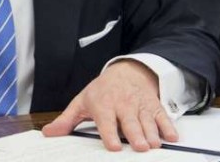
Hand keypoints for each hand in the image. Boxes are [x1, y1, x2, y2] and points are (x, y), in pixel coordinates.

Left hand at [42, 60, 176, 151]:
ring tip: (153, 145)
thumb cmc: (101, 91)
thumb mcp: (81, 102)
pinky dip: (168, 127)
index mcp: (103, 106)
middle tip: (140, 147)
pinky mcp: (154, 108)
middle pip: (131, 124)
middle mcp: (123, 106)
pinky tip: (171, 137)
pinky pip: (163, 118)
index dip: (110, 134)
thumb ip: (66, 120)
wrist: (125, 72)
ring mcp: (140, 107)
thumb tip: (48, 133)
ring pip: (148, 123)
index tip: (115, 147)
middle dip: (136, 135)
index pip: (107, 122)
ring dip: (152, 135)